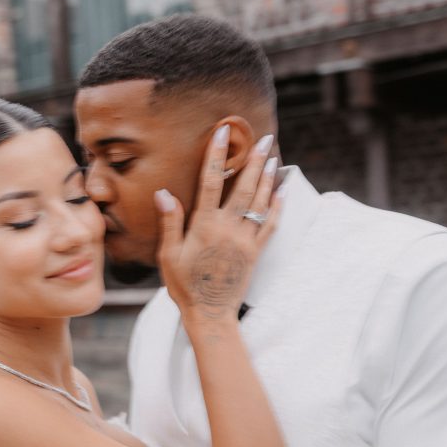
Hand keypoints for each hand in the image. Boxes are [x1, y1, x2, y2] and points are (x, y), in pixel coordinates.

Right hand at [156, 126, 280, 320]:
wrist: (210, 315)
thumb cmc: (184, 287)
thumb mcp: (168, 256)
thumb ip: (170, 222)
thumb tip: (164, 193)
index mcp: (204, 226)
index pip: (212, 181)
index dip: (218, 154)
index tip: (223, 132)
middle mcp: (228, 229)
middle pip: (245, 187)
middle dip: (255, 160)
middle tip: (265, 138)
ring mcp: (245, 241)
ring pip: (261, 203)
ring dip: (269, 178)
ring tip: (274, 157)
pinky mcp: (255, 253)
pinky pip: (270, 226)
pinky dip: (278, 208)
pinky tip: (282, 193)